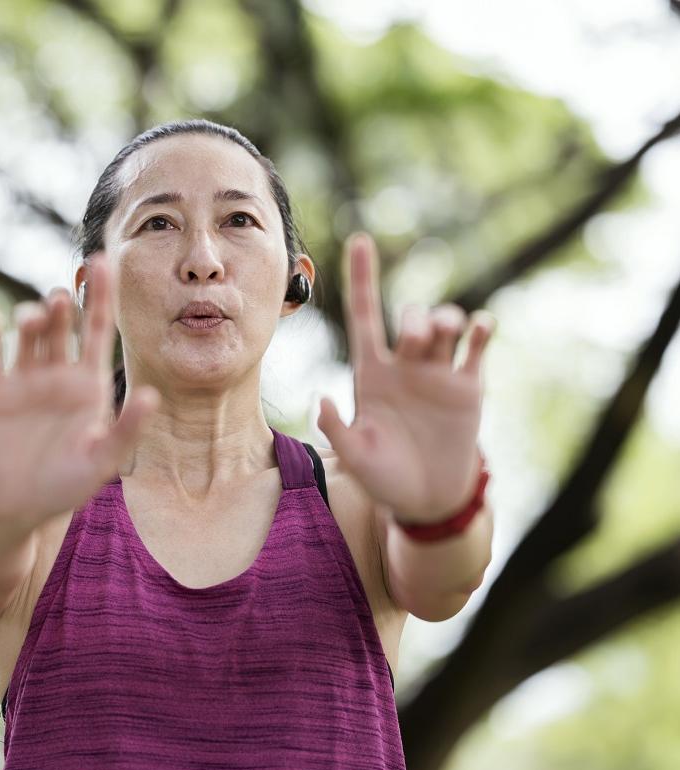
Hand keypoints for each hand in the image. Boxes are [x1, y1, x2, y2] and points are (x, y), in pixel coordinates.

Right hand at [0, 253, 159, 531]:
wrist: (17, 507)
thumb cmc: (66, 485)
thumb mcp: (103, 460)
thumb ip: (127, 429)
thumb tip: (153, 396)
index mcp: (89, 384)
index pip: (99, 329)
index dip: (102, 296)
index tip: (104, 261)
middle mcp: (58, 373)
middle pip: (63, 327)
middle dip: (63, 309)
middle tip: (62, 300)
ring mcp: (23, 379)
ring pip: (29, 335)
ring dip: (31, 320)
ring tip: (35, 318)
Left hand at [316, 233, 495, 523]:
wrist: (426, 499)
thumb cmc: (383, 477)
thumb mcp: (355, 455)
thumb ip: (336, 428)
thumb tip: (319, 398)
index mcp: (371, 373)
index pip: (365, 315)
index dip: (362, 278)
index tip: (360, 239)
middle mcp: (405, 365)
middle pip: (410, 319)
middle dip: (415, 318)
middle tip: (415, 338)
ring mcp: (439, 373)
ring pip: (445, 326)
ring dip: (445, 319)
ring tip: (446, 329)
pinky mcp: (468, 387)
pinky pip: (477, 348)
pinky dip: (482, 330)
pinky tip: (480, 327)